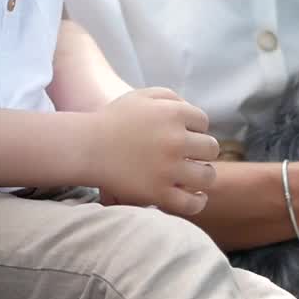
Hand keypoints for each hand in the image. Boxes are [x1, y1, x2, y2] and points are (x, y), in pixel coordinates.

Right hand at [86, 88, 219, 215]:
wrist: (87, 147)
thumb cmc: (114, 121)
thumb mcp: (141, 96)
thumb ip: (170, 98)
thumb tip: (194, 115)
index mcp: (173, 114)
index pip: (203, 122)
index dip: (194, 129)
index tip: (181, 136)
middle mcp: (175, 140)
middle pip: (210, 148)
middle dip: (201, 151)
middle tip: (188, 156)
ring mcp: (168, 169)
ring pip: (207, 176)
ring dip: (203, 175)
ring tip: (193, 176)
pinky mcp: (159, 193)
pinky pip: (192, 203)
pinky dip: (197, 201)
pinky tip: (194, 196)